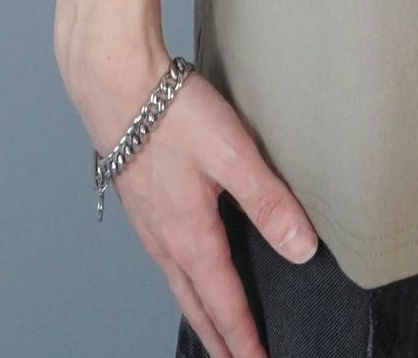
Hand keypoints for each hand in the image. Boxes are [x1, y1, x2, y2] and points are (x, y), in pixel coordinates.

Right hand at [65, 45, 320, 357]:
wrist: (115, 84)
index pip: (224, 301)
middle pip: (195, 303)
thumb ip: (269, 201)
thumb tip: (302, 250)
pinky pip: (163, 257)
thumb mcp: (233, 155)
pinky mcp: (139, 200)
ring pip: (177, 282)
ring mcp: (147, 221)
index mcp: (190, 236)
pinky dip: (180, 279)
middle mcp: (164, 239)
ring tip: (212, 329)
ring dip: (198, 311)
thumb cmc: (174, 115)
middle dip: (218, 338)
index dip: (244, 337)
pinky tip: (184, 265)